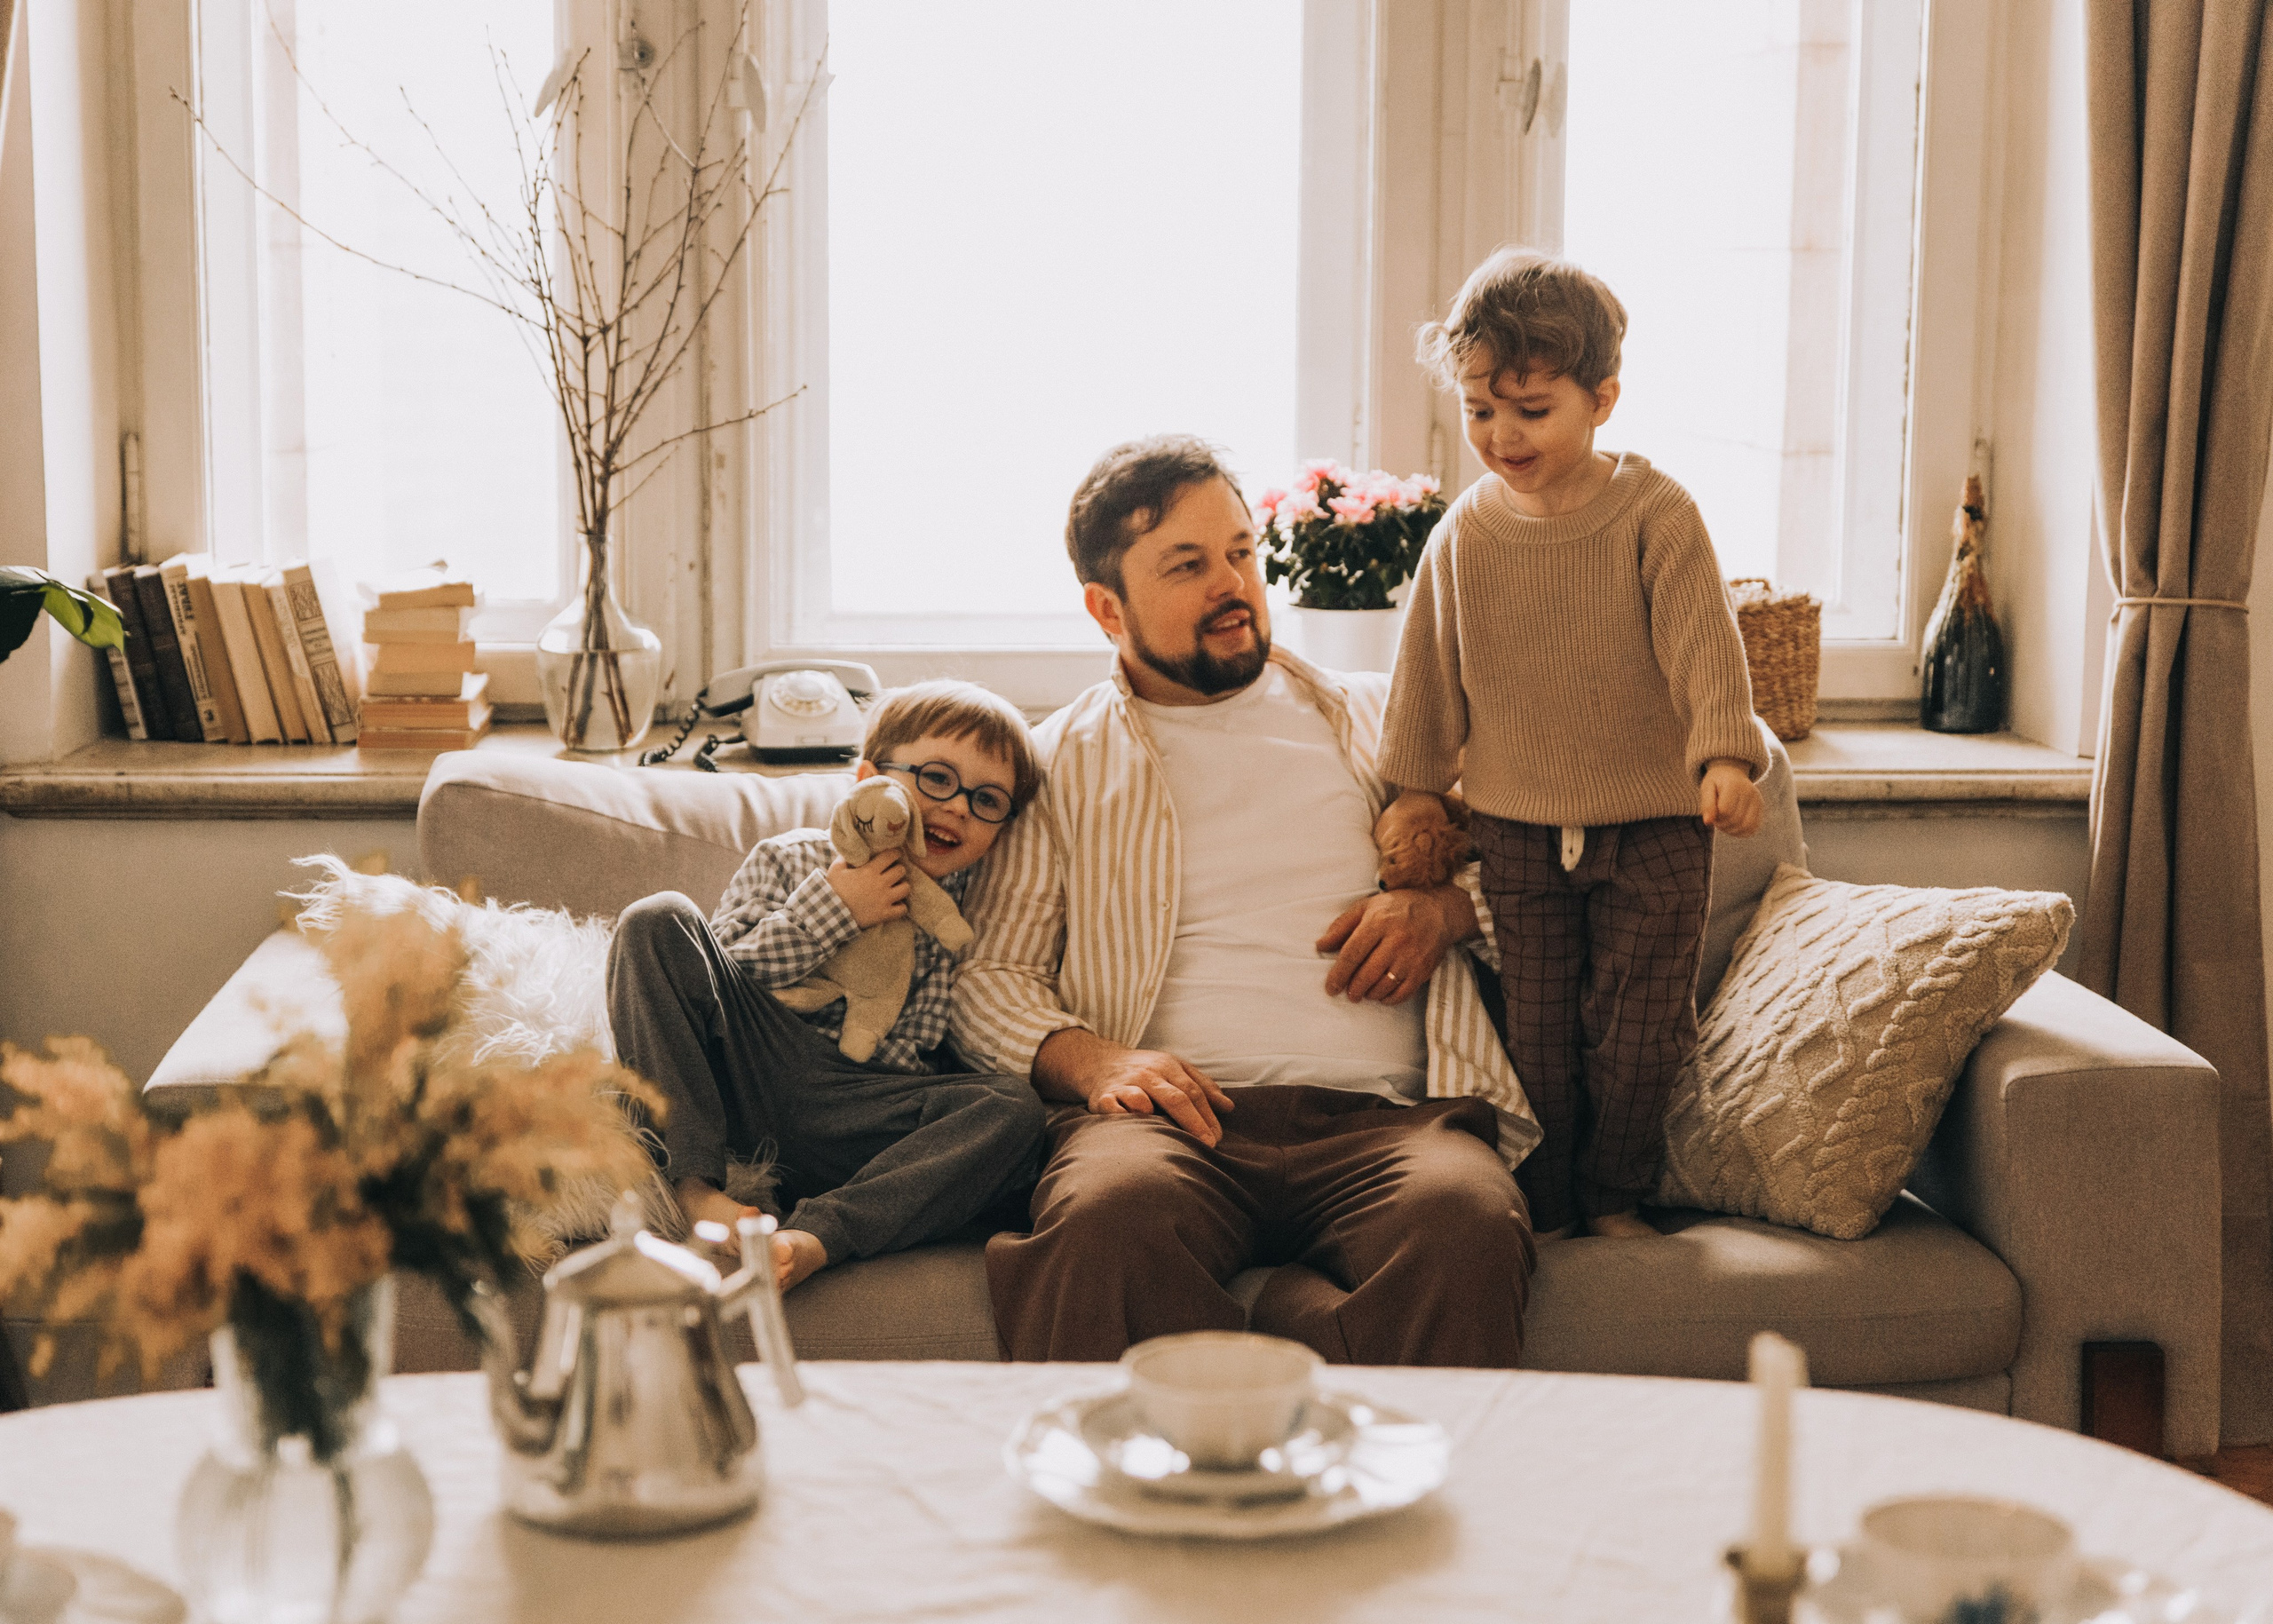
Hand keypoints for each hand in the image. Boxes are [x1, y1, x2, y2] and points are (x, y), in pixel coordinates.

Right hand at [827, 852, 910, 926]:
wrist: (831, 912)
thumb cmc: (833, 889)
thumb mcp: (835, 870)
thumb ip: (844, 858)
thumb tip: (850, 850)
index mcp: (870, 870)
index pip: (891, 855)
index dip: (895, 853)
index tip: (894, 855)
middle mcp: (881, 883)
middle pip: (901, 871)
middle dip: (899, 870)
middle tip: (894, 872)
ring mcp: (884, 899)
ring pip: (906, 888)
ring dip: (902, 887)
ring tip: (897, 888)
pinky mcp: (884, 914)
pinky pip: (902, 909)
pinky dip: (901, 907)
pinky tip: (895, 905)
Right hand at [1076, 1041, 1236, 1146]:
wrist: (1099, 1061)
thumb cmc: (1146, 1070)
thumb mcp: (1176, 1069)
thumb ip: (1203, 1086)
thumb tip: (1229, 1108)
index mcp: (1168, 1066)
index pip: (1193, 1092)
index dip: (1207, 1116)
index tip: (1217, 1138)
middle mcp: (1147, 1074)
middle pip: (1175, 1098)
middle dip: (1194, 1123)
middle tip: (1208, 1145)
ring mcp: (1124, 1084)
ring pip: (1142, 1100)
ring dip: (1155, 1117)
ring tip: (1170, 1139)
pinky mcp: (1103, 1097)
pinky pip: (1113, 1109)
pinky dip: (1123, 1117)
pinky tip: (1134, 1128)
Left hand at [1317, 886, 1469, 1004]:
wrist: (1439, 910)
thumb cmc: (1397, 907)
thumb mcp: (1366, 906)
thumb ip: (1341, 926)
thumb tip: (1320, 946)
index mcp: (1378, 921)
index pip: (1352, 953)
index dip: (1339, 974)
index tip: (1331, 988)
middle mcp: (1396, 939)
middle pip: (1367, 973)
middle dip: (1354, 988)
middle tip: (1349, 993)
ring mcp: (1412, 956)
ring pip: (1384, 986)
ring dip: (1370, 994)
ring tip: (1364, 992)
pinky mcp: (1424, 969)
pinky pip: (1402, 993)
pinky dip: (1389, 999)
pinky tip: (1382, 995)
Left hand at [1699, 760, 1764, 837]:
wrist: (1732, 772)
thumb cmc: (1716, 782)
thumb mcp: (1707, 789)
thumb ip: (1707, 805)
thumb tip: (1707, 822)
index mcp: (1734, 785)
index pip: (1725, 811)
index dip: (1716, 817)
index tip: (1712, 813)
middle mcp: (1749, 792)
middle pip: (1735, 820)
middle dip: (1722, 824)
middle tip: (1717, 818)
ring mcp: (1757, 800)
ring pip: (1746, 827)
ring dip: (1731, 830)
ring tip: (1724, 823)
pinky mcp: (1761, 807)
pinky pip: (1753, 828)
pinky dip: (1742, 832)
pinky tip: (1733, 826)